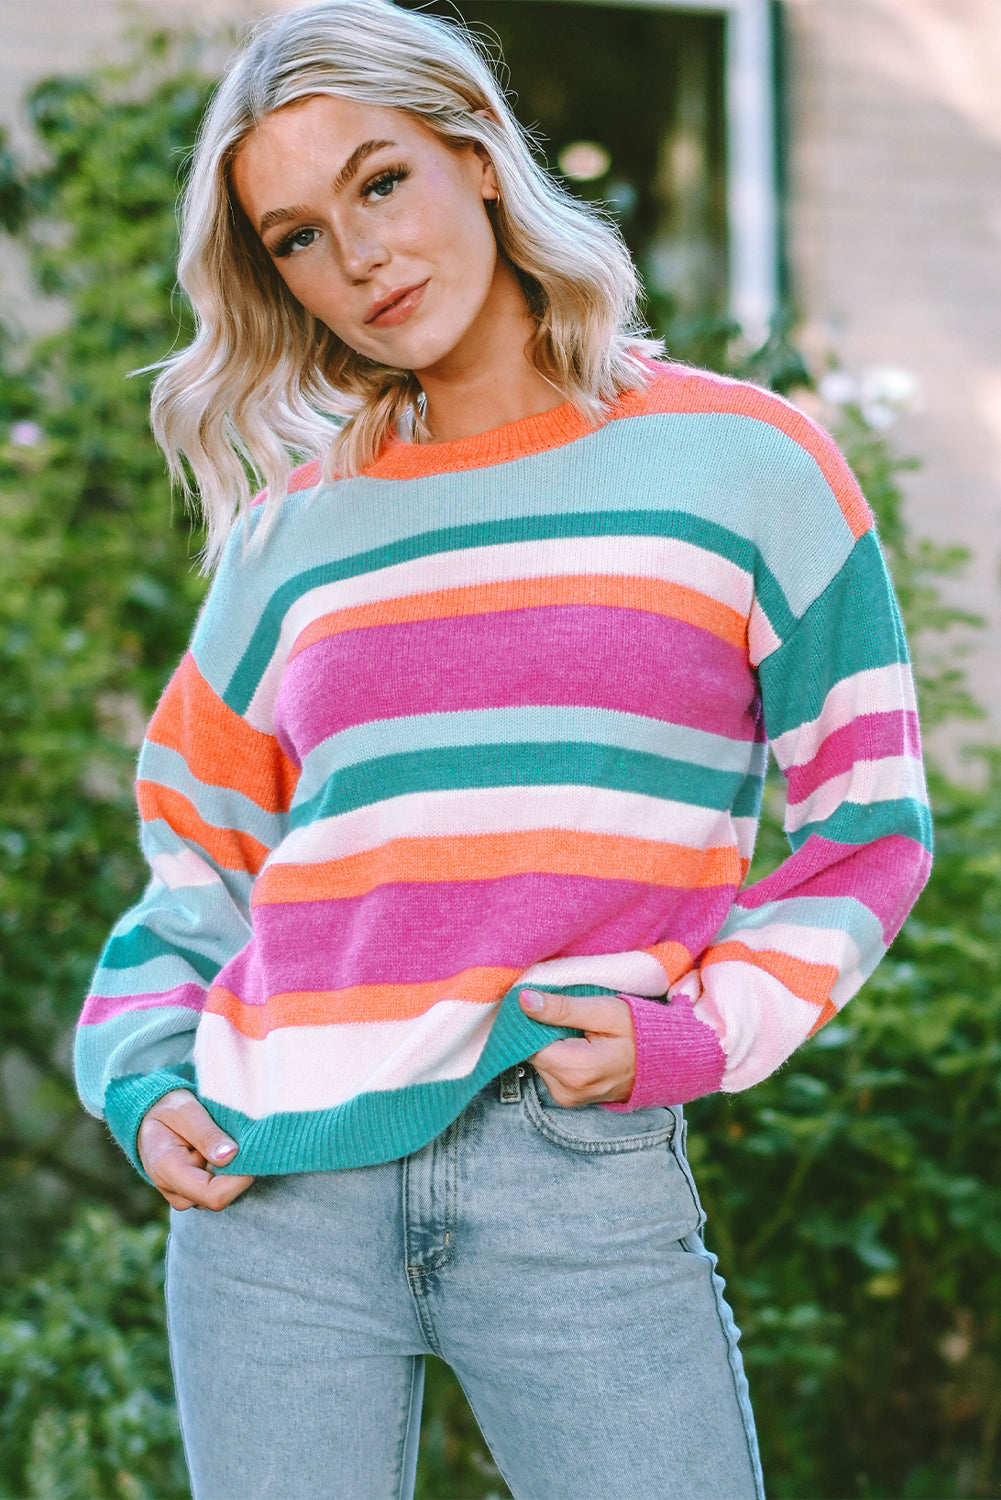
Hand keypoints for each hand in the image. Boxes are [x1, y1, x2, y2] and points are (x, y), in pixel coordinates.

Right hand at [137, 1088, 254, 1210]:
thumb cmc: (168, 1109)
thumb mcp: (186, 1110)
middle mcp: (172, 1189)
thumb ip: (206, 1134)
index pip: (211, 1194)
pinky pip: (216, 1189)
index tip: (251, 1154)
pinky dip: (224, 1172)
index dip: (238, 1180)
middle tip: (235, 1141)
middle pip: (218, 1197)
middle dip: (235, 1174)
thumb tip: (230, 1156)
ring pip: (219, 1195)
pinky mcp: (190, 1192)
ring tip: (222, 1142)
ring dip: (229, 1172)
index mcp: (166, 1169)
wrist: (148, 1116)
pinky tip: (219, 1151)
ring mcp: (181, 1194)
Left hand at [519, 990, 635, 1104]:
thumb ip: (563, 1008)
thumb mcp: (603, 1011)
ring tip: (574, 1028)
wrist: (666, 1061)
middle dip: (538, 1031)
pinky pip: (548, 1070)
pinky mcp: (568, 1098)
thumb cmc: (638, 1032)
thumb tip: (524, 1000)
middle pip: (531, 1053)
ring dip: (547, 1042)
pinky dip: (555, 1054)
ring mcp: (567, 1098)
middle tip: (561, 1012)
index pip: (527, 1043)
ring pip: (538, 1061)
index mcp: (575, 1070)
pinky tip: (574, 1042)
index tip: (537, 1002)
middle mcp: (566, 1091)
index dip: (527, 1021)